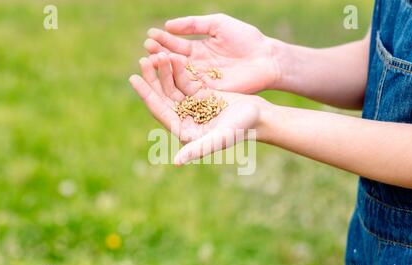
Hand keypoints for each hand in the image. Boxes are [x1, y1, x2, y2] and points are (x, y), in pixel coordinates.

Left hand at [129, 53, 270, 164]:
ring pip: (173, 87)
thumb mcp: (219, 138)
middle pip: (163, 97)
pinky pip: (186, 80)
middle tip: (143, 60)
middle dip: (153, 79)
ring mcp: (192, 107)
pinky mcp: (201, 95)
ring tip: (159, 53)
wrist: (260, 117)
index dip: (147, 95)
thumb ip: (198, 149)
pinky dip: (179, 69)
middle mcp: (185, 119)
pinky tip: (174, 55)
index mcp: (184, 131)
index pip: (160, 111)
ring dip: (165, 71)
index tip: (133, 78)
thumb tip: (177, 162)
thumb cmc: (241, 129)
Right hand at [144, 14, 283, 93]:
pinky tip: (168, 76)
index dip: (163, 41)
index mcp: (197, 50)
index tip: (149, 35)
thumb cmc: (245, 38)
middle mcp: (196, 66)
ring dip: (165, 69)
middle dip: (159, 55)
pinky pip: (190, 88)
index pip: (175, 45)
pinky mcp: (208, 93)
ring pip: (179, 76)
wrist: (265, 58)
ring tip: (152, 60)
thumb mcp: (218, 24)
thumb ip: (194, 24)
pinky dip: (179, 83)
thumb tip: (168, 25)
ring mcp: (201, 81)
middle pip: (173, 62)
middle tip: (147, 48)